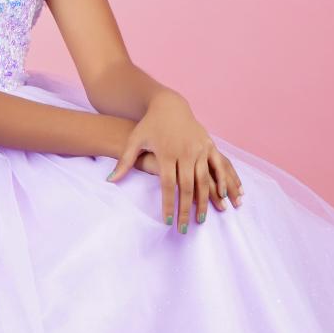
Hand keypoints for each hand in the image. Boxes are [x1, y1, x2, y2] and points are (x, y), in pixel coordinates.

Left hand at [107, 90, 244, 228]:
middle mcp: (185, 151)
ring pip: (204, 180)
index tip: (168, 222)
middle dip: (186, 209)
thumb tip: (110, 180)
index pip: (168, 185)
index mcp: (166, 152)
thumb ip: (124, 161)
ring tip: (201, 220)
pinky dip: (222, 181)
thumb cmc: (149, 125)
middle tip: (183, 228)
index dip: (168, 204)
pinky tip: (223, 197)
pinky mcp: (209, 145)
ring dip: (206, 201)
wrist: (169, 104)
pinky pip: (218, 166)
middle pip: (187, 187)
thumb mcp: (134, 140)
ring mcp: (199, 148)